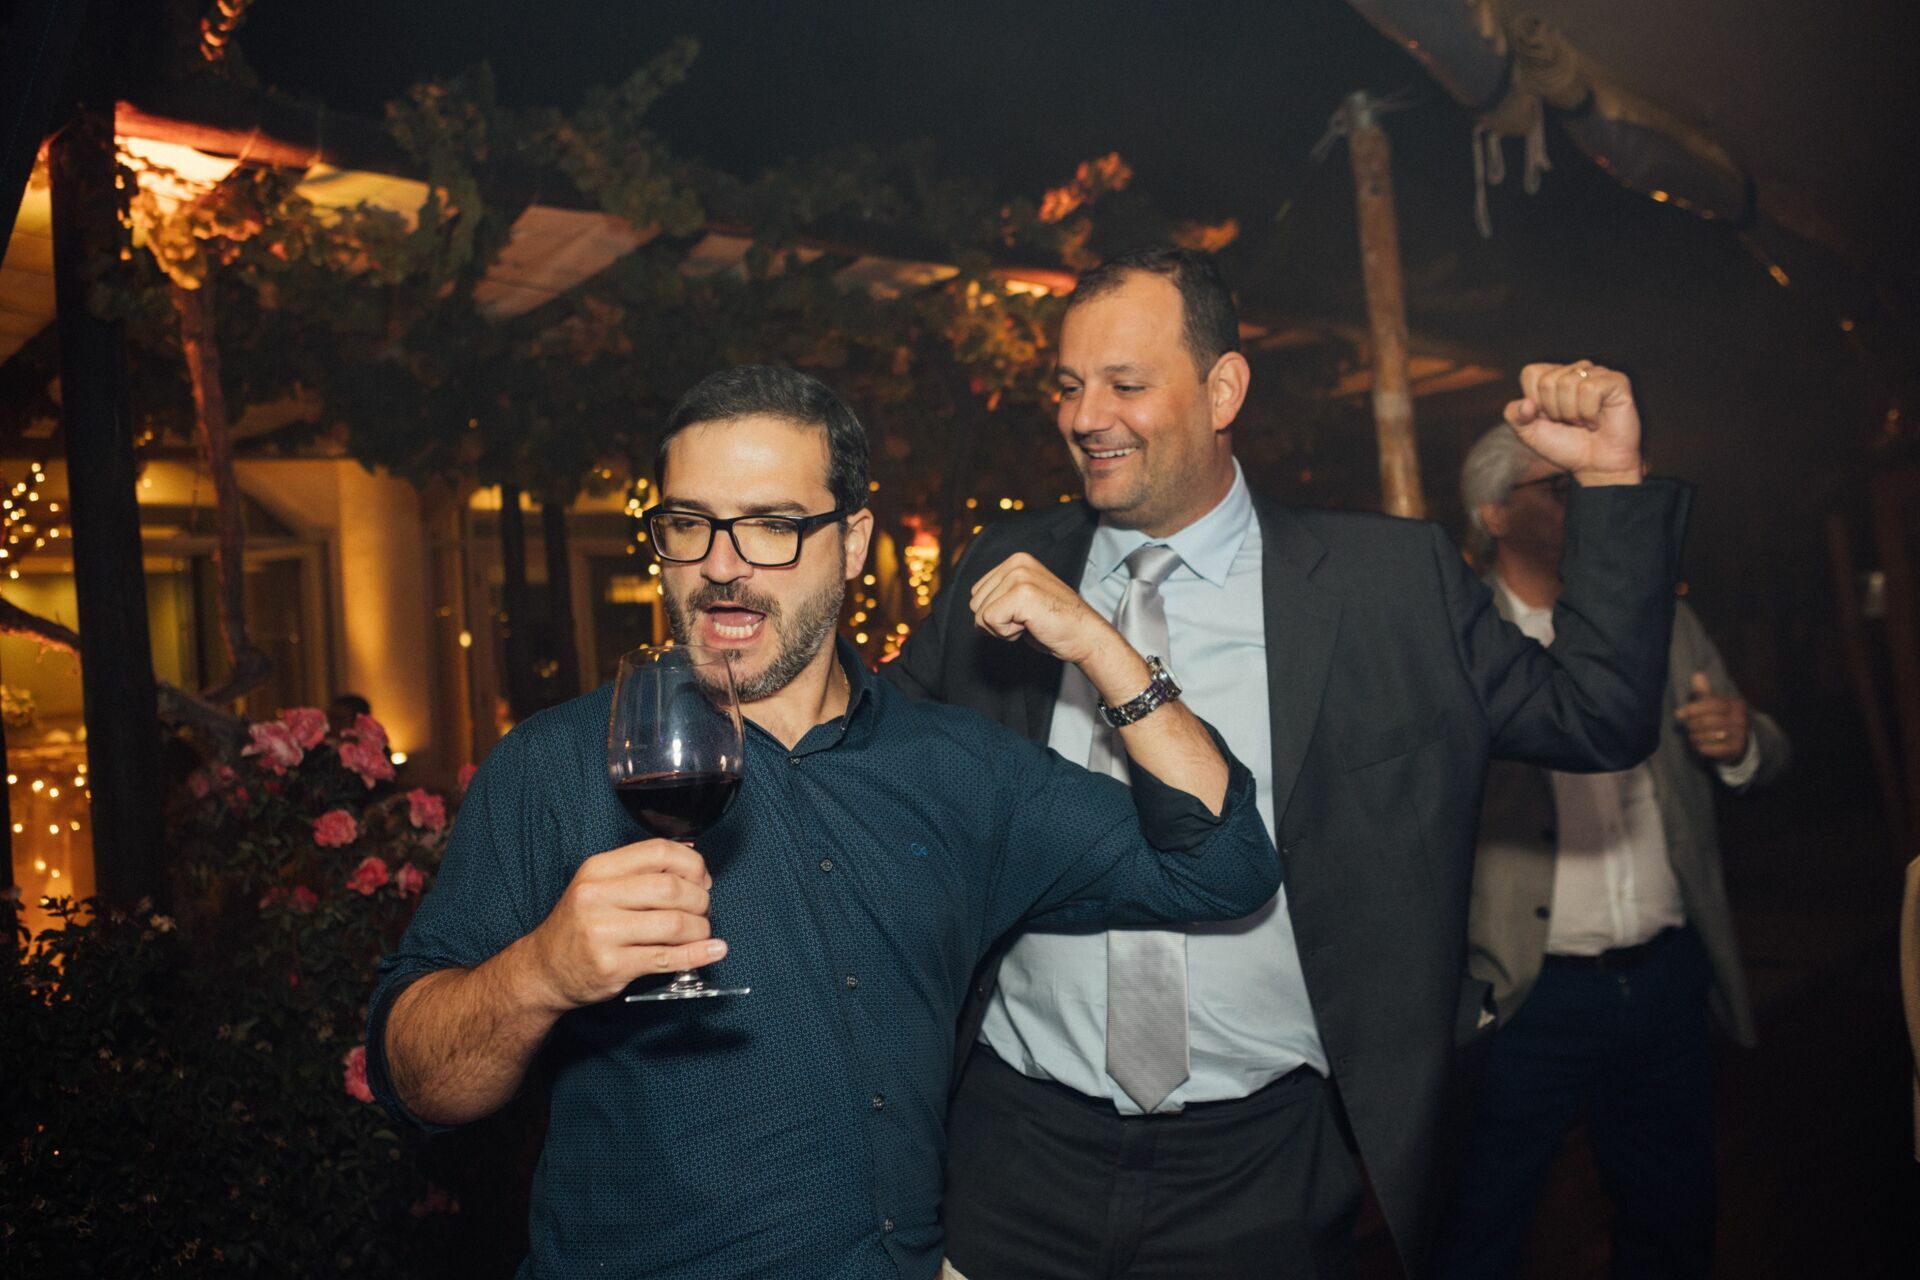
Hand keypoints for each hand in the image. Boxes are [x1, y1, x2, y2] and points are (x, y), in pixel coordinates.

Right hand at [522, 839, 719, 1009]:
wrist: (543, 969)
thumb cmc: (579, 925)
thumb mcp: (598, 886)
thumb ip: (640, 873)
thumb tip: (696, 868)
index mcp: (598, 869)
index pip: (659, 851)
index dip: (692, 864)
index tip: (702, 880)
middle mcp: (597, 897)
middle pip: (671, 888)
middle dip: (700, 900)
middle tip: (703, 910)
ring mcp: (603, 932)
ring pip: (674, 924)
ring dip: (700, 929)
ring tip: (700, 932)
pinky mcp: (612, 966)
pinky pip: (667, 958)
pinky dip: (698, 954)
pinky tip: (713, 950)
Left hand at [971, 553, 1120, 667]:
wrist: (1085, 636)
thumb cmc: (1055, 623)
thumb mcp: (1021, 601)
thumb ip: (999, 597)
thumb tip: (973, 612)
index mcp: (1016, 560)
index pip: (976, 594)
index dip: (995, 613)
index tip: (1022, 614)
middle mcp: (1016, 563)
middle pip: (975, 604)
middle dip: (997, 621)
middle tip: (1028, 620)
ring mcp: (1019, 576)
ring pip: (980, 614)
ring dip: (1003, 628)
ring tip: (1030, 622)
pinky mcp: (1022, 593)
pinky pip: (990, 621)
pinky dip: (1007, 633)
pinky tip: (1030, 626)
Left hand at [1505, 361, 1643, 485]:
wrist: (1595, 466)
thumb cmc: (1565, 446)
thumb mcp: (1529, 433)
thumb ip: (1514, 415)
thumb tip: (1526, 403)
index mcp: (1552, 377)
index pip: (1531, 373)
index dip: (1534, 401)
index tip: (1548, 418)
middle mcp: (1575, 371)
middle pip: (1547, 381)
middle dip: (1554, 411)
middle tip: (1569, 422)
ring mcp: (1597, 374)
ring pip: (1568, 383)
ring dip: (1571, 413)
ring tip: (1582, 422)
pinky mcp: (1617, 382)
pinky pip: (1590, 389)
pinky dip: (1589, 412)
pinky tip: (1596, 421)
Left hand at [1674, 671, 1749, 761]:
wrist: (1740, 743)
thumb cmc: (1722, 719)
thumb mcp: (1714, 704)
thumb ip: (1704, 692)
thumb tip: (1696, 675)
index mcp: (1736, 704)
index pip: (1711, 704)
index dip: (1692, 709)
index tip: (1677, 714)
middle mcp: (1741, 719)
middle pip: (1708, 721)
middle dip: (1692, 724)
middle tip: (1686, 727)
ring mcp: (1740, 735)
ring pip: (1708, 735)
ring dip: (1694, 736)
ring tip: (1691, 736)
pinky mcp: (1735, 749)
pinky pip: (1711, 749)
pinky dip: (1700, 747)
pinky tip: (1698, 745)